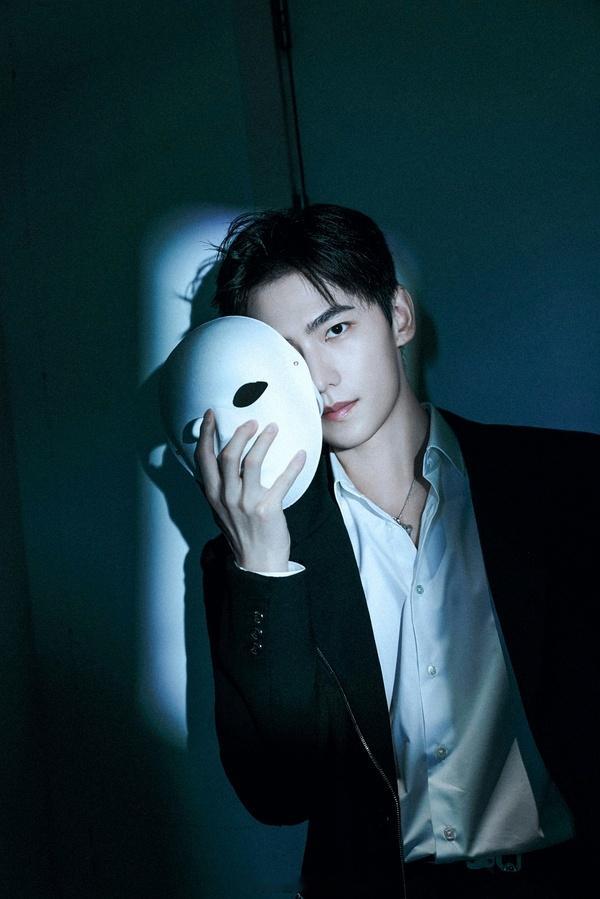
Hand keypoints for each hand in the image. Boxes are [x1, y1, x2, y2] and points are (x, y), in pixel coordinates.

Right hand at [194, 409, 305, 571]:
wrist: (257, 563)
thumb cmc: (241, 533)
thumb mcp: (220, 510)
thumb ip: (218, 486)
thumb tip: (218, 459)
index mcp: (213, 494)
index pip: (203, 458)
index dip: (205, 433)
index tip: (210, 414)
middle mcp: (226, 497)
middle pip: (228, 455)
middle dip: (240, 433)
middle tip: (252, 422)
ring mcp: (246, 503)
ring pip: (252, 462)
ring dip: (263, 441)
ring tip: (273, 428)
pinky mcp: (267, 509)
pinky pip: (282, 481)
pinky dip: (293, 466)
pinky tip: (300, 455)